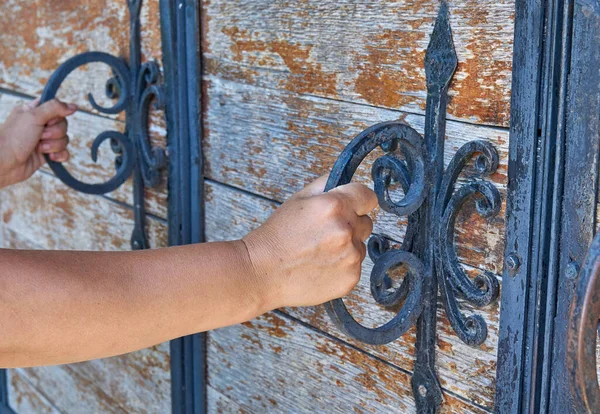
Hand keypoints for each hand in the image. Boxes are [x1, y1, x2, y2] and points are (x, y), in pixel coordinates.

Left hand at [0, 98, 76, 188]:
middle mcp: (40, 125)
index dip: (56, 115)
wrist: (5, 163)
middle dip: (54, 133)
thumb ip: (54, 108)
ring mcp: (44, 140)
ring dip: (54, 145)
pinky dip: (59, 155)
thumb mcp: (33, 116)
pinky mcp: (47, 154)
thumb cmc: (14, 138)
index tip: (47, 120)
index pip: (56, 108)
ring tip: (39, 148)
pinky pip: (64, 153)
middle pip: (63, 125)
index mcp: (34, 111)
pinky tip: (50, 157)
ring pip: (64, 139)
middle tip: (40, 135)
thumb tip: (74, 106)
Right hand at [242, 176, 377, 308]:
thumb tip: (345, 179)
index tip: (352, 206)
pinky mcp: (350, 279)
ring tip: (319, 253)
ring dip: (347, 247)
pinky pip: (355, 267)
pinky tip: (320, 268)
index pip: (369, 197)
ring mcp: (351, 257)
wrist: (262, 272)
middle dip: (351, 225)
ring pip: (360, 246)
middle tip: (325, 233)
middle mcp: (347, 231)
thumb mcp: (298, 199)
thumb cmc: (278, 235)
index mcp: (335, 206)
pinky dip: (342, 267)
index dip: (359, 200)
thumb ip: (326, 185)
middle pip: (366, 223)